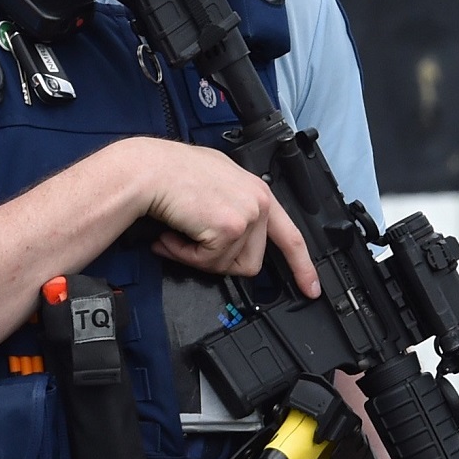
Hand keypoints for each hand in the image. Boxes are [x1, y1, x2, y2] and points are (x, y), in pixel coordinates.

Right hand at [127, 138, 320, 296]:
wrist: (148, 170)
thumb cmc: (170, 172)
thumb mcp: (217, 184)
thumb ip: (234, 208)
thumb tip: (228, 239)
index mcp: (259, 192)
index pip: (291, 235)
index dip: (302, 266)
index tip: (310, 288)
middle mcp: (259, 203)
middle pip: (252, 262)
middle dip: (218, 261)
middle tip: (191, 243)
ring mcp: (247, 216)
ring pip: (228, 266)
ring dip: (196, 257)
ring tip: (178, 232)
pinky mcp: (230, 229)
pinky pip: (209, 263)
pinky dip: (185, 255)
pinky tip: (173, 234)